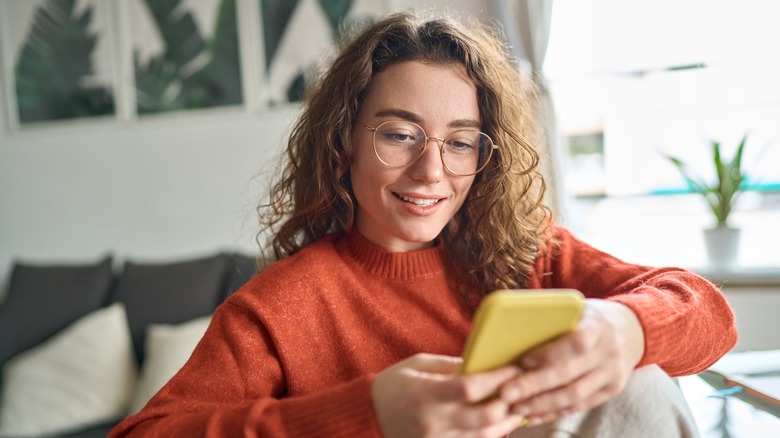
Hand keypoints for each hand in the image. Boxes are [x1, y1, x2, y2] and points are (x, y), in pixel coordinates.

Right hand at [371, 353, 525, 437]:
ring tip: (521, 406)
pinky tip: (502, 422)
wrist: (368, 417)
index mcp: (425, 394)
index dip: (496, 379)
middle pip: (484, 417)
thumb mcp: (418, 365)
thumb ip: (451, 365)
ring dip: (508, 421)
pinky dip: (491, 434)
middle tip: (525, 388)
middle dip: (509, 403)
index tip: (514, 367)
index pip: (469, 388)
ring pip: (485, 436)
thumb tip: (484, 363)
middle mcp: (433, 421)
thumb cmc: (393, 385)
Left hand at [499, 299, 644, 425]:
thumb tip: (513, 331)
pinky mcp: (611, 391)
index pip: (576, 343)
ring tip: (515, 407)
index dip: (549, 354)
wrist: (632, 329)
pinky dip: (554, 412)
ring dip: (542, 404)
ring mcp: (612, 375)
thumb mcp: (578, 308)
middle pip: (570, 375)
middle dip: (535, 386)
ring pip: (574, 395)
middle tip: (506, 393)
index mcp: (599, 326)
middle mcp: (609, 352)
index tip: (523, 361)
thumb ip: (554, 319)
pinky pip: (580, 406)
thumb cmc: (591, 316)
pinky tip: (533, 415)